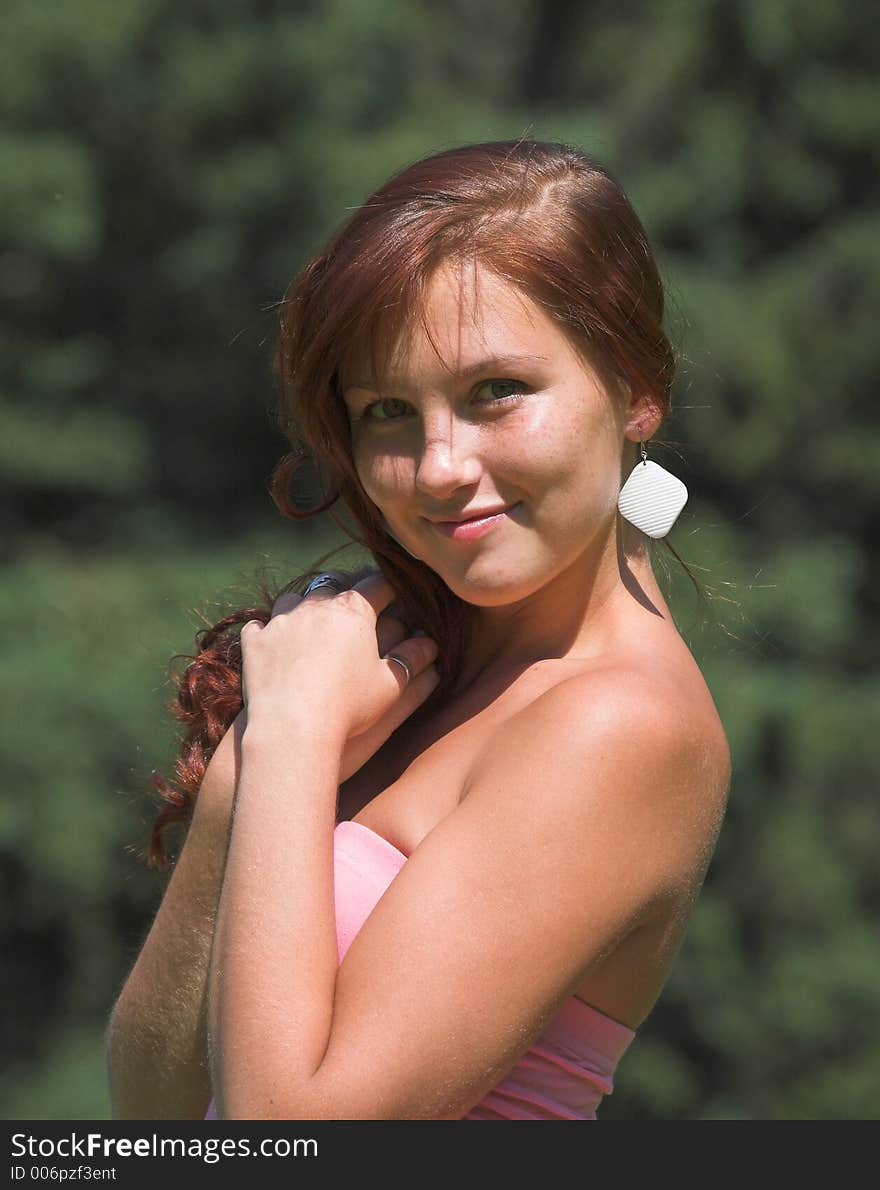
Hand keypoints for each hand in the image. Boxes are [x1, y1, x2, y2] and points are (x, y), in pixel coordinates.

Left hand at [239, 571, 439, 750]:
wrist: (292, 728)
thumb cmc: (349, 708)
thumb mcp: (390, 686)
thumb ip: (411, 660)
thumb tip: (430, 644)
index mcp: (354, 611)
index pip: (377, 585)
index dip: (389, 588)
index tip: (395, 593)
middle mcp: (316, 605)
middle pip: (334, 583)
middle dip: (346, 588)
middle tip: (353, 601)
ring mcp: (281, 620)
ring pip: (294, 598)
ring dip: (304, 605)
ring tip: (311, 620)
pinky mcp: (255, 641)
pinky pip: (260, 625)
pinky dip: (268, 630)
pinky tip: (273, 641)